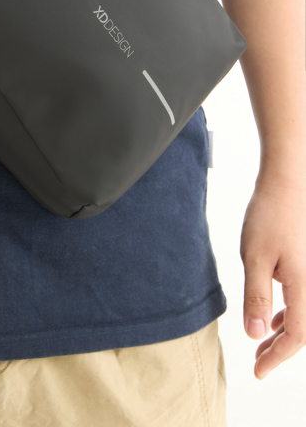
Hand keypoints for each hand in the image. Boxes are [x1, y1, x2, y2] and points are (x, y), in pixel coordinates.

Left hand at [240, 172, 305, 378]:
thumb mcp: (255, 258)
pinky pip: (303, 300)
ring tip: (262, 345)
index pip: (296, 336)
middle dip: (280, 350)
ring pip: (304, 316)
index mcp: (305, 287)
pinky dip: (289, 314)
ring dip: (284, 333)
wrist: (286, 183)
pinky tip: (273, 319)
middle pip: (304, 331)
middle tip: (258, 363)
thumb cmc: (269, 216)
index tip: (258, 371)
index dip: (277, 357)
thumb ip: (256, 297)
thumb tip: (255, 335)